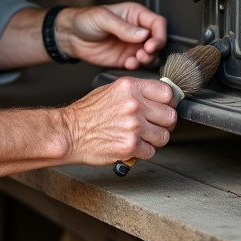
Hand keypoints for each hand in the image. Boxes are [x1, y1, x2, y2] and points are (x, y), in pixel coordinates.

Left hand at [56, 2, 167, 69]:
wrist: (70, 37)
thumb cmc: (85, 20)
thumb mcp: (103, 18)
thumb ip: (123, 27)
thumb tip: (143, 34)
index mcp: (135, 15)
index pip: (157, 23)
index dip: (159, 35)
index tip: (152, 44)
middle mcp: (137, 30)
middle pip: (158, 41)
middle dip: (154, 49)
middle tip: (144, 53)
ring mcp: (132, 45)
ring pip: (151, 55)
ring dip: (147, 59)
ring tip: (137, 59)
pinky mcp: (126, 58)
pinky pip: (138, 64)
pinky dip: (136, 66)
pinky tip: (128, 64)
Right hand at [61, 76, 176, 164]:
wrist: (69, 133)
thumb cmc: (87, 113)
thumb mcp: (112, 90)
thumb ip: (136, 92)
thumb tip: (158, 97)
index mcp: (130, 87)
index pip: (168, 93)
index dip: (169, 103)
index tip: (165, 108)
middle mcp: (134, 105)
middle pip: (170, 116)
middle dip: (164, 123)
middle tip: (153, 126)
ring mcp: (133, 126)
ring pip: (163, 136)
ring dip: (154, 139)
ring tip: (140, 137)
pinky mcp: (130, 145)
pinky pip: (151, 151)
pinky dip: (143, 152)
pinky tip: (131, 146)